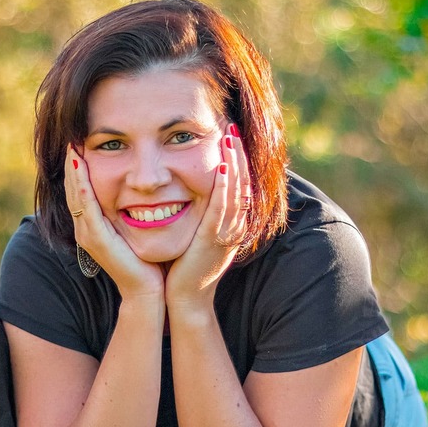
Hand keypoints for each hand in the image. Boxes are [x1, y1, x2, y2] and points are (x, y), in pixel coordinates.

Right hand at [64, 146, 163, 299]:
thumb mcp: (133, 230)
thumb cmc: (146, 261)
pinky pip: (86, 205)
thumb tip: (138, 190)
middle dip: (71, 163)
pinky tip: (81, 166)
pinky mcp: (96, 239)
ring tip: (72, 146)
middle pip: (72, 189)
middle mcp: (85, 229)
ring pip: (75, 194)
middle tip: (71, 138)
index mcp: (92, 226)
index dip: (78, 168)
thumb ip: (130, 212)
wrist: (147, 291)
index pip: (80, 190)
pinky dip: (82, 184)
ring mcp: (88, 234)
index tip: (80, 144)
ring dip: (73, 169)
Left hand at [165, 124, 250, 309]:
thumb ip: (201, 215)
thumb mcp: (197, 235)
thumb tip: (191, 191)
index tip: (230, 136)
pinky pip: (222, 208)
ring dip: (234, 162)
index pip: (238, 184)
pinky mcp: (213, 240)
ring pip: (236, 191)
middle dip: (238, 153)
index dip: (237, 159)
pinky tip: (221, 167)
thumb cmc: (185, 268)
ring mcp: (226, 234)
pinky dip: (224, 186)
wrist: (185, 300)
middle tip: (231, 126)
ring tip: (229, 137)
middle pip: (242, 182)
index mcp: (230, 224)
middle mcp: (234, 227)